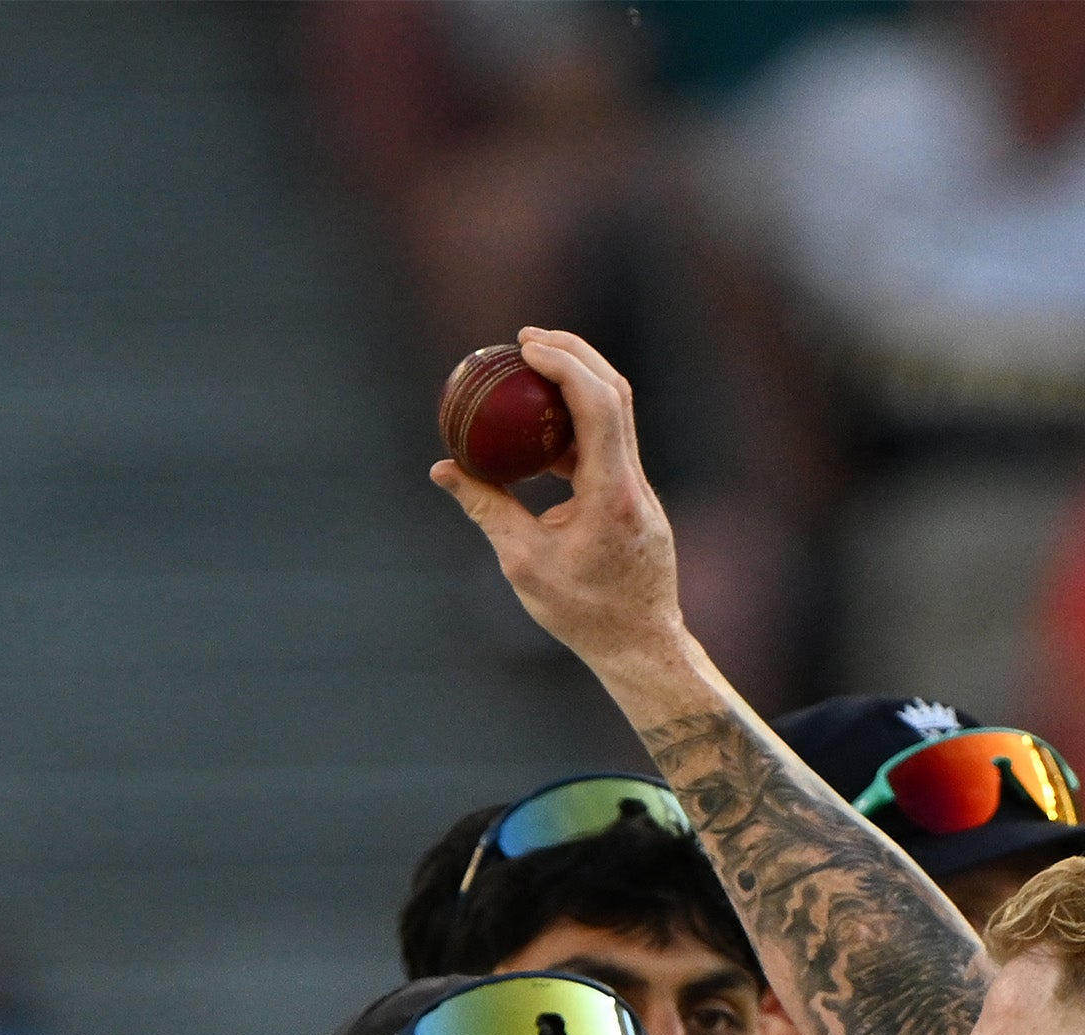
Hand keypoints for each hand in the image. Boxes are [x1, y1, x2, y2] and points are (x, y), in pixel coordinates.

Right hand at [430, 326, 689, 679]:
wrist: (641, 645)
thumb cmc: (583, 613)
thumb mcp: (523, 563)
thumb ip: (485, 507)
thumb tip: (443, 469)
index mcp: (610, 493)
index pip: (598, 406)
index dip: (565, 365)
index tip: (526, 346)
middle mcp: (632, 482)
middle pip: (615, 393)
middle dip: (574, 353)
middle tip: (527, 339)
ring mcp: (638, 488)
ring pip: (616, 415)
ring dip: (576, 383)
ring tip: (531, 369)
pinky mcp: (633, 498)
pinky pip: (607, 444)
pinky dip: (576, 424)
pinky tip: (540, 428)